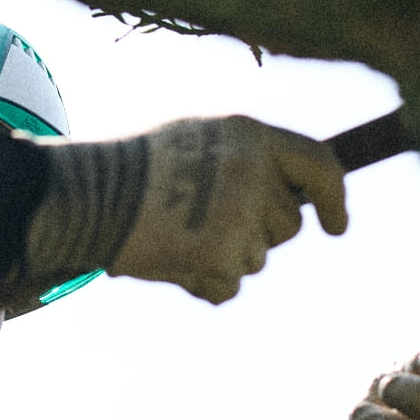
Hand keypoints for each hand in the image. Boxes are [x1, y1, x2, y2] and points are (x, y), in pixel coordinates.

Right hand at [17, 115, 346, 308]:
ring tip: (174, 234)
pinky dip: (203, 282)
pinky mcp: (220, 253)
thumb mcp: (191, 135)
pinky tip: (168, 258)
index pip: (320, 162)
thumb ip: (238, 155)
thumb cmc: (126, 162)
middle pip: (287, 224)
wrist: (84, 192)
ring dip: (223, 257)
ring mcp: (240, 214)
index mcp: (249, 133)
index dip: (334, 196)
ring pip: (256, 258)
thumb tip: (278, 189)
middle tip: (205, 224)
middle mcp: (253, 171)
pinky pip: (229, 285)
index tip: (335, 225)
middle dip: (257, 233)